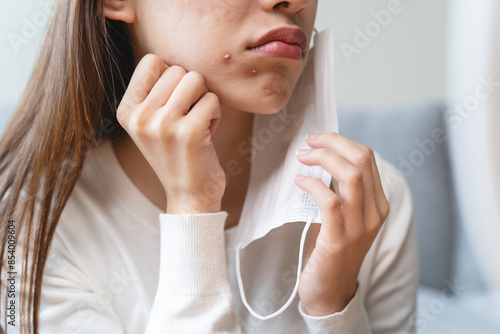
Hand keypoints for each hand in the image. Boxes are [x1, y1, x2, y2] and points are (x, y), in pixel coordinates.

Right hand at [116, 54, 224, 213]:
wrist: (189, 195)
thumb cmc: (177, 154)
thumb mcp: (151, 124)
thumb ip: (155, 92)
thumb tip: (175, 59)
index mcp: (127, 111)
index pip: (151, 61)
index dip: (171, 76)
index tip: (174, 102)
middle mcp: (140, 117)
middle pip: (177, 69)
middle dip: (190, 90)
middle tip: (189, 116)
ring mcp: (163, 125)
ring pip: (196, 79)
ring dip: (204, 99)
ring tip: (198, 122)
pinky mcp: (189, 132)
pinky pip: (213, 99)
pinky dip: (216, 114)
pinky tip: (208, 134)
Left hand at [295, 132, 389, 315]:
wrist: (329, 292)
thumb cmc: (332, 249)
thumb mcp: (345, 216)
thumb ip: (342, 190)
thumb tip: (323, 157)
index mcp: (378, 204)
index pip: (367, 158)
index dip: (341, 141)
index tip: (318, 139)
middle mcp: (374, 214)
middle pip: (362, 160)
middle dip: (332, 143)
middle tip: (308, 142)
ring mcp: (359, 228)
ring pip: (351, 176)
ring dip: (323, 158)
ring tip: (302, 157)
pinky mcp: (338, 240)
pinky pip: (330, 201)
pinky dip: (313, 184)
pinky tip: (300, 181)